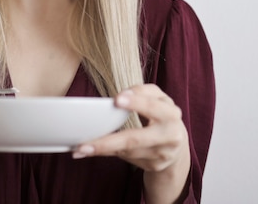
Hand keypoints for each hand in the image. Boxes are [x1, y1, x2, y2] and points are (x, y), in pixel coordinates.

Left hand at [73, 84, 189, 199]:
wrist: (177, 142)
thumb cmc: (161, 113)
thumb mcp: (157, 97)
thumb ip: (141, 92)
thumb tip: (117, 99)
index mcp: (171, 114)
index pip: (152, 106)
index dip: (136, 102)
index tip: (116, 100)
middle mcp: (169, 136)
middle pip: (136, 138)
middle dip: (110, 141)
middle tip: (85, 143)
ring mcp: (161, 154)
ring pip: (127, 151)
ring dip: (102, 149)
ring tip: (80, 148)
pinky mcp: (154, 165)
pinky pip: (127, 157)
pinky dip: (109, 153)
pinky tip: (93, 151)